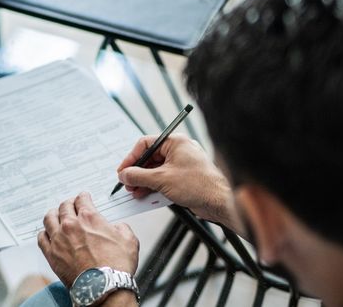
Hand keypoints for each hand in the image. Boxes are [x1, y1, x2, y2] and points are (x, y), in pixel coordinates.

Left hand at [38, 192, 138, 287]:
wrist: (104, 288)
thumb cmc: (116, 267)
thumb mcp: (129, 240)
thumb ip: (122, 228)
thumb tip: (118, 227)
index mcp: (89, 218)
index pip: (81, 199)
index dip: (83, 197)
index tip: (83, 198)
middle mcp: (71, 225)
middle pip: (64, 207)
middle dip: (69, 204)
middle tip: (71, 206)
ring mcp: (59, 239)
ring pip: (49, 219)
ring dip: (54, 215)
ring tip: (56, 216)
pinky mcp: (52, 254)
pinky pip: (41, 238)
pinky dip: (44, 234)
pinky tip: (47, 234)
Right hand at [117, 135, 240, 231]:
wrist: (219, 202)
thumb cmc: (199, 184)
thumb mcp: (162, 179)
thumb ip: (139, 176)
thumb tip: (125, 175)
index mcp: (175, 142)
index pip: (146, 144)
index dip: (131, 158)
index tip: (122, 170)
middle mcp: (179, 150)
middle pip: (150, 158)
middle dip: (137, 172)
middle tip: (127, 183)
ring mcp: (182, 164)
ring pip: (156, 170)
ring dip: (144, 181)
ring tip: (134, 192)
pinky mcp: (184, 178)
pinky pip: (164, 179)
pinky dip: (154, 187)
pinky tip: (145, 195)